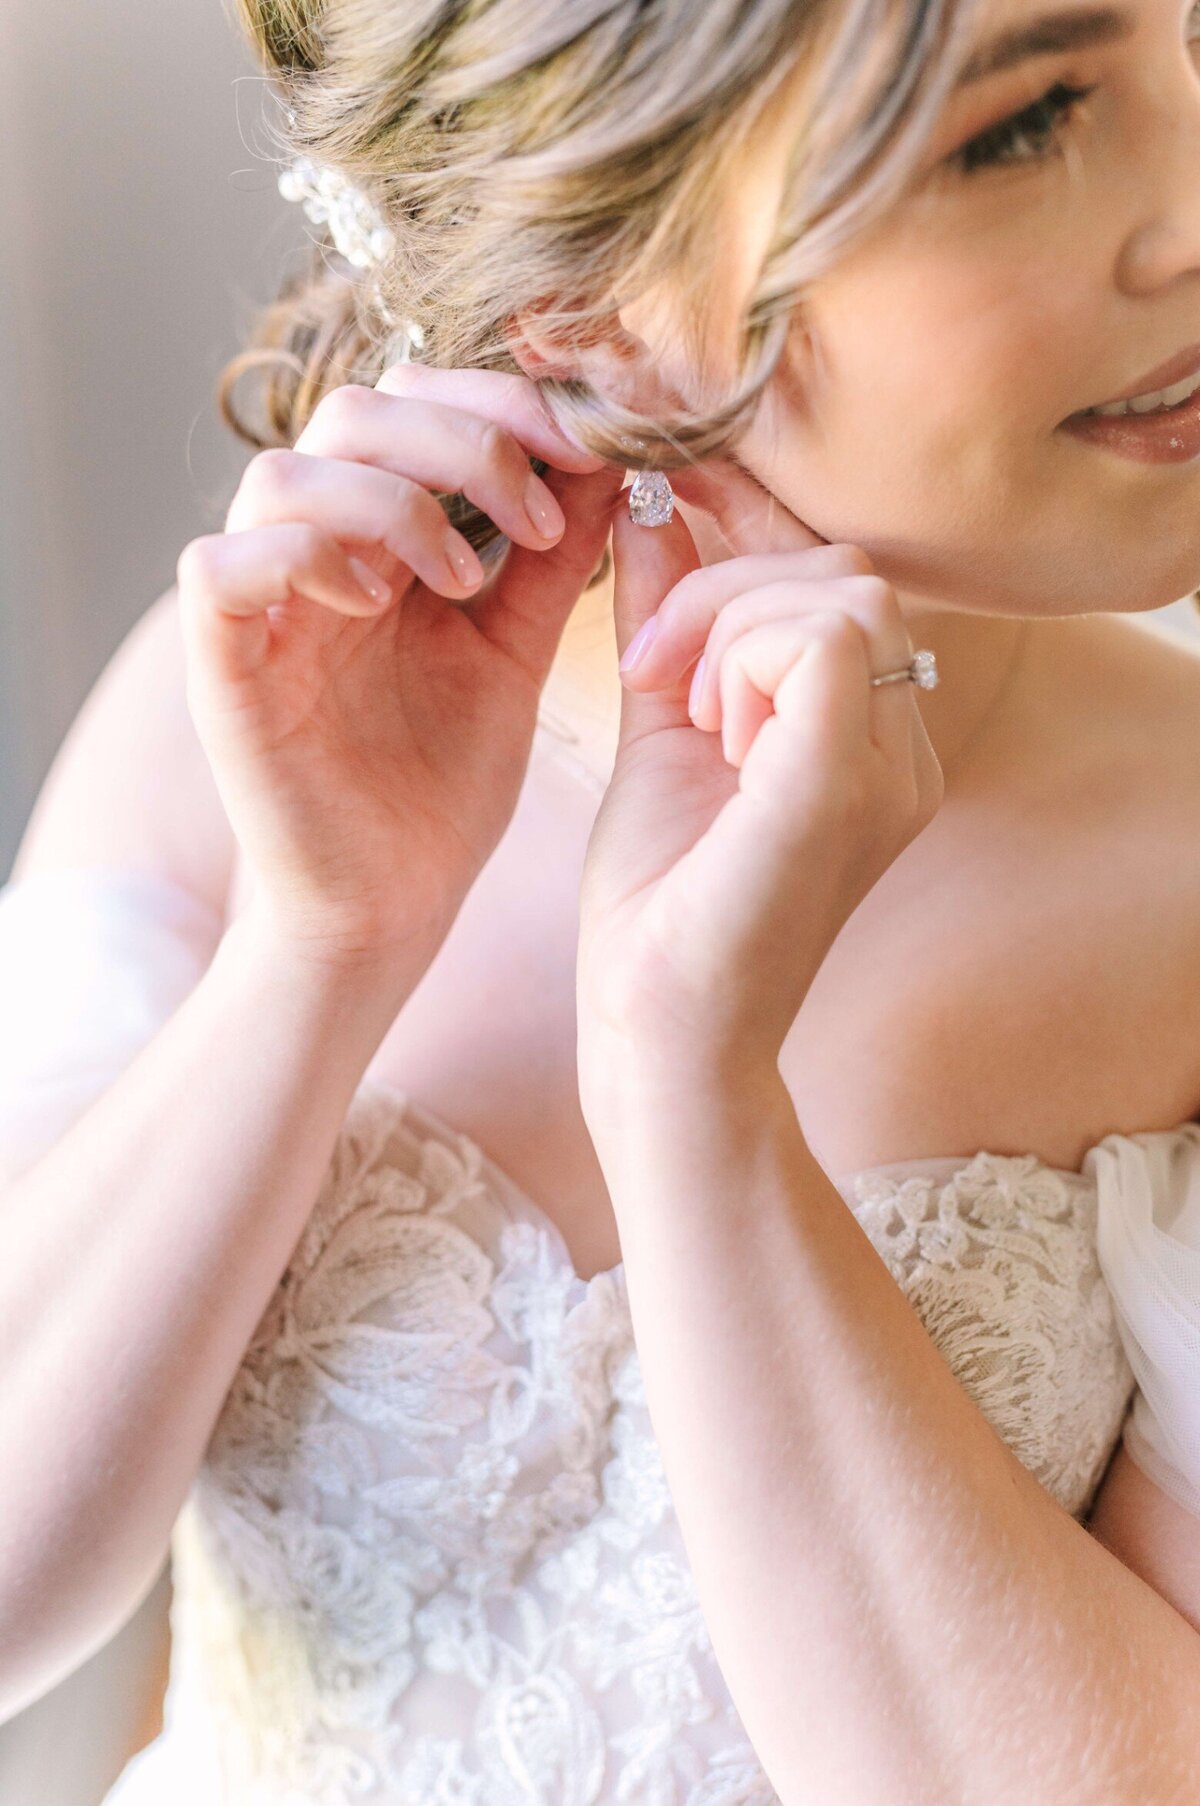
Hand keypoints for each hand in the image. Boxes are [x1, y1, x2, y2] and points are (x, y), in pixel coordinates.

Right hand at [176, 365, 623, 973]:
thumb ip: (551, 555)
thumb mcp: (516, 648)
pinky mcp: (223, 670)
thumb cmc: (446, 780)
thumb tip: (610, 452)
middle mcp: (313, 551)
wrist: (395, 901)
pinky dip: (300, 559)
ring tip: (460, 580)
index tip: (587, 456)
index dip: (502, 404)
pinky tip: (374, 605)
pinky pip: (218, 567)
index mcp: (380, 534)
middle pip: (355, 410)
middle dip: (462, 437)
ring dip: (392, 503)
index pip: (417, 400)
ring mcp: (262, 607)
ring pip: (283, 474)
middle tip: (535, 516)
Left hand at [576, 456, 943, 1099]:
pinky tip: (710, 731)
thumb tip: (657, 506)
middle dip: (727, 585)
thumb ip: (674, 621)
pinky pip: (825, 636)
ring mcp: (890, 770)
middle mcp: (902, 751)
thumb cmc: (659, 901)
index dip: (754, 529)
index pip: (841, 581)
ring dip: (730, 622)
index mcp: (867, 738)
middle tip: (657, 669)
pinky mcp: (849, 784)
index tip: (663, 510)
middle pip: (846, 572)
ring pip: (841, 590)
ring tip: (684, 711)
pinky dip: (743, 656)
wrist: (651, 1026)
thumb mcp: (664, 724)